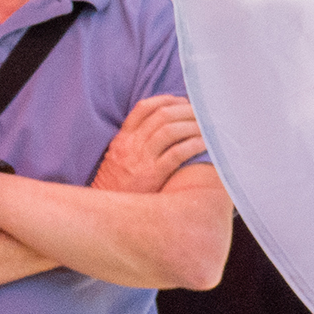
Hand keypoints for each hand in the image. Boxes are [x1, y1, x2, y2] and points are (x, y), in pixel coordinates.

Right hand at [90, 95, 204, 195]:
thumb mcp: (116, 159)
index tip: (182, 102)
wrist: (107, 213)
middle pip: (162, 116)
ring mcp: (142, 159)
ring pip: (170, 131)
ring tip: (206, 126)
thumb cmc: (116, 187)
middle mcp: (132, 145)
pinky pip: (176, 154)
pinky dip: (193, 145)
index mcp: (123, 138)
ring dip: (192, 125)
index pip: (144, 108)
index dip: (166, 100)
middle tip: (201, 112)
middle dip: (185, 110)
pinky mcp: (153, 175)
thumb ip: (132, 144)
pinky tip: (204, 143)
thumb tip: (158, 131)